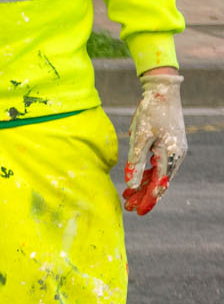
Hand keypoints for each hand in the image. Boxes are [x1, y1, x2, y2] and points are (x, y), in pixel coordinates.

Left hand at [123, 69, 185, 215]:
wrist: (162, 91)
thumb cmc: (150, 113)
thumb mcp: (139, 139)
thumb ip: (135, 163)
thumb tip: (131, 185)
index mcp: (171, 154)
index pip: (160, 184)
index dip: (148, 199)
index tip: (137, 211)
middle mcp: (176, 154)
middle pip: (160, 182)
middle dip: (144, 195)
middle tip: (128, 208)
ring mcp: (173, 149)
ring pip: (158, 174)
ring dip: (143, 186)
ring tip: (127, 197)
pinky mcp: (168, 145)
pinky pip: (157, 165)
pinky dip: (146, 174)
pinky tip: (133, 182)